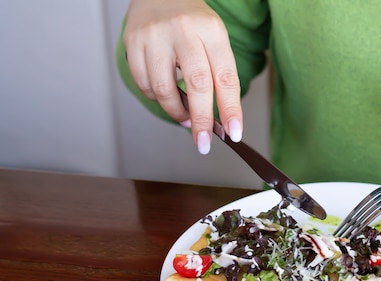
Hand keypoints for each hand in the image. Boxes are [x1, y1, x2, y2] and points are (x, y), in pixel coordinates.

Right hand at [123, 0, 242, 153]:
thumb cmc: (193, 25)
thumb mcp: (215, 41)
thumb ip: (219, 77)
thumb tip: (220, 121)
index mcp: (212, 31)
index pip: (225, 77)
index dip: (231, 109)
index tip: (234, 134)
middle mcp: (183, 31)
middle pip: (197, 85)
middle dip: (202, 120)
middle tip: (203, 142)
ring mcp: (155, 36)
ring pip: (164, 89)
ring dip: (176, 112)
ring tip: (184, 116)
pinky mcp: (132, 42)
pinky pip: (144, 84)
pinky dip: (156, 98)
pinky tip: (165, 94)